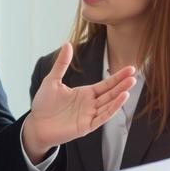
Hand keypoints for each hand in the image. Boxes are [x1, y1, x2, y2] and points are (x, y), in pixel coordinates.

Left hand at [23, 43, 136, 159]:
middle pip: (110, 93)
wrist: (35, 124)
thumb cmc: (44, 104)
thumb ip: (62, 64)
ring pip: (109, 104)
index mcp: (85, 93)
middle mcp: (90, 104)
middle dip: (122, 84)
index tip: (131, 68)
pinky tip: (121, 99)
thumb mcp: (52, 80)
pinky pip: (102, 117)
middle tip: (135, 75)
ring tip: (130, 84)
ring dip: (120, 95)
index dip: (118, 77)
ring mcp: (89, 116)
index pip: (106, 84)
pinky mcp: (86, 126)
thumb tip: (67, 44)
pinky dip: (112, 108)